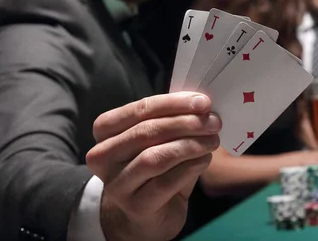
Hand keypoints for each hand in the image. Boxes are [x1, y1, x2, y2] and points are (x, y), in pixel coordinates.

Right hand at [86, 92, 221, 240]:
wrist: (145, 215)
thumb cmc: (154, 168)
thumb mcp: (158, 139)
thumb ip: (172, 120)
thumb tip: (201, 103)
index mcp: (106, 130)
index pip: (140, 109)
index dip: (173, 103)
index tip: (203, 102)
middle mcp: (103, 155)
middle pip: (147, 131)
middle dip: (185, 123)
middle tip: (214, 122)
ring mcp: (116, 183)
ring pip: (155, 157)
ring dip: (190, 145)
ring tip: (213, 140)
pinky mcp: (135, 206)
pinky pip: (166, 182)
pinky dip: (190, 167)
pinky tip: (205, 159)